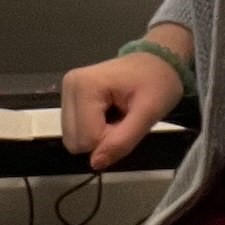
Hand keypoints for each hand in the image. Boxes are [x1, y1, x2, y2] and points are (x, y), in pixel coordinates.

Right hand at [61, 48, 187, 170]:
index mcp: (85, 86)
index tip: (130, 122)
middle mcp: (69, 86)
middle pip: (76, 141)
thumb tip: (95, 164)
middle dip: (102, 140)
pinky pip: (76, 131)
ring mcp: (67, 91)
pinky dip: (93, 131)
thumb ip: (123, 140)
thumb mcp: (149, 113)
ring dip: (97, 137)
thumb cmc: (158, 82)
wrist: (158, 60)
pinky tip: (108, 115)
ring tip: (117, 117)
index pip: (88, 139)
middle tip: (125, 121)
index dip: (112, 140)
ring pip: (73, 139)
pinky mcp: (69, 97)